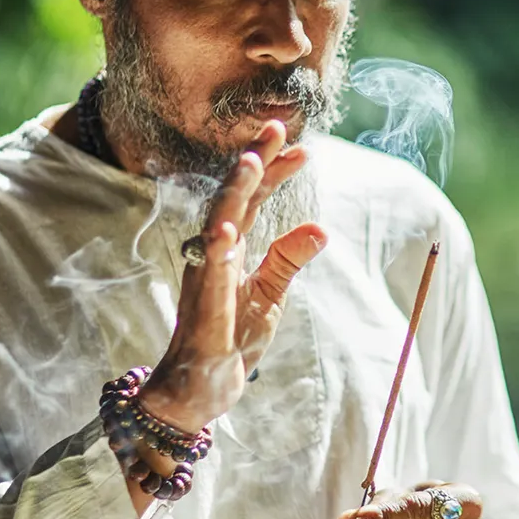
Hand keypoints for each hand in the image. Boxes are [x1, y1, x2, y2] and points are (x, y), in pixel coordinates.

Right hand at [143, 121, 327, 432]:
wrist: (197, 390)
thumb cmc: (228, 339)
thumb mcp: (268, 295)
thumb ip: (288, 260)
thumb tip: (320, 228)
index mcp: (229, 250)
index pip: (252, 201)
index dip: (273, 172)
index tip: (300, 146)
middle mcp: (211, 257)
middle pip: (234, 200)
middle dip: (253, 163)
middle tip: (276, 127)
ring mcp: (204, 281)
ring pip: (217, 228)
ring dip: (234, 195)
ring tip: (252, 162)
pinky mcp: (204, 312)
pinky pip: (208, 279)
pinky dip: (216, 253)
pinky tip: (226, 231)